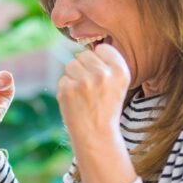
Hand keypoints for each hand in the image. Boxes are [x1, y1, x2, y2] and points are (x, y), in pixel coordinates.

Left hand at [57, 45, 136, 182]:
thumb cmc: (106, 108)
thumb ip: (107, 64)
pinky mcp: (67, 89)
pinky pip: (62, 78)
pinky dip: (66, 89)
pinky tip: (75, 102)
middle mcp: (103, 74)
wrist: (96, 135)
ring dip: (74, 78)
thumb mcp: (118, 85)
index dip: (99, 62)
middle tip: (90, 90)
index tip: (101, 77)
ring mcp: (84, 81)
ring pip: (71, 65)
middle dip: (84, 69)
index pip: (102, 49)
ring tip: (83, 96)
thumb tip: (86, 47)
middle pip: (84, 55)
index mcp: (120, 71)